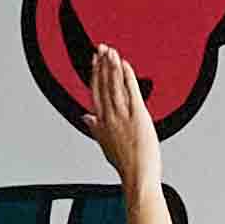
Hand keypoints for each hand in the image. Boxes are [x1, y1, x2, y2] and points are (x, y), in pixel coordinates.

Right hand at [85, 44, 166, 181]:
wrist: (137, 176)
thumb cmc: (125, 164)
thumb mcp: (104, 144)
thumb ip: (94, 128)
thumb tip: (86, 118)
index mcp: (101, 122)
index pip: (95, 92)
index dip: (95, 74)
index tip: (94, 61)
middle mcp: (110, 116)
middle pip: (103, 84)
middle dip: (102, 64)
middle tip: (101, 47)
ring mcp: (123, 115)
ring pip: (115, 85)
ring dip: (112, 66)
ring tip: (111, 51)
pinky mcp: (138, 115)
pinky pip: (131, 91)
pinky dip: (127, 76)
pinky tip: (126, 65)